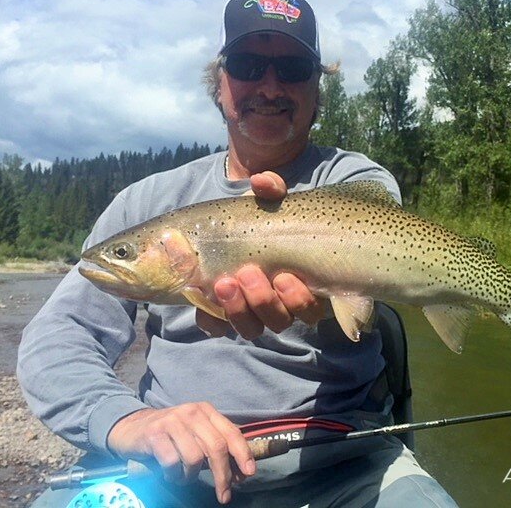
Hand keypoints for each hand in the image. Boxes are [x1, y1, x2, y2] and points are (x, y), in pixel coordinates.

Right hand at [107, 403, 254, 503]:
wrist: (131, 427)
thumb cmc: (170, 434)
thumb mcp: (195, 434)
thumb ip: (216, 447)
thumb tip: (240, 472)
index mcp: (206, 411)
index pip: (231, 432)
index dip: (243, 454)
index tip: (248, 474)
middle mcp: (192, 413)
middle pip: (216, 447)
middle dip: (223, 475)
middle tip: (224, 495)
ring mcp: (173, 422)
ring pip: (194, 458)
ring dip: (191, 476)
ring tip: (183, 476)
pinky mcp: (154, 434)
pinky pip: (172, 462)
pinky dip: (174, 475)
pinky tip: (169, 473)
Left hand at [196, 171, 324, 338]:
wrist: (221, 226)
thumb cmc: (258, 217)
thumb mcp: (268, 201)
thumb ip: (271, 190)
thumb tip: (262, 181)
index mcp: (298, 283)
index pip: (310, 309)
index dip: (299, 300)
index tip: (284, 276)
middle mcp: (278, 305)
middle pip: (280, 321)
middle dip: (264, 302)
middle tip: (248, 273)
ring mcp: (248, 312)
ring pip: (252, 329)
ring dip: (239, 310)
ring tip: (224, 282)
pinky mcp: (220, 313)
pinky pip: (217, 327)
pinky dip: (210, 317)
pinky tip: (199, 296)